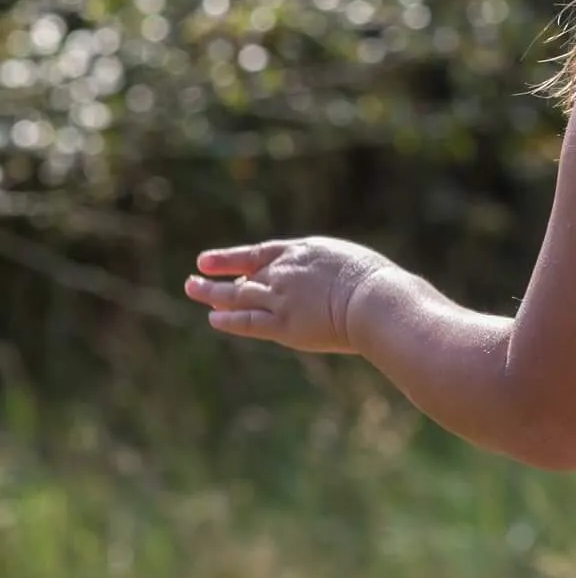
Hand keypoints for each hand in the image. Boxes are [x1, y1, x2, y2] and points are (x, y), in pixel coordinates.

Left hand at [185, 238, 394, 353]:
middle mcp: (285, 272)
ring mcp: (281, 298)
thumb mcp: (355, 264)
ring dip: (211, 293)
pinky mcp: (282, 325)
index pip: (262, 253)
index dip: (234, 257)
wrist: (377, 299)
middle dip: (217, 275)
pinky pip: (247, 322)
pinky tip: (213, 318)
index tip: (212, 259)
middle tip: (196, 275)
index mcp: (304, 252)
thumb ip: (336, 272)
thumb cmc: (380, 283)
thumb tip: (343, 283)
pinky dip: (228, 320)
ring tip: (193, 289)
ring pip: (237, 296)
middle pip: (244, 275)